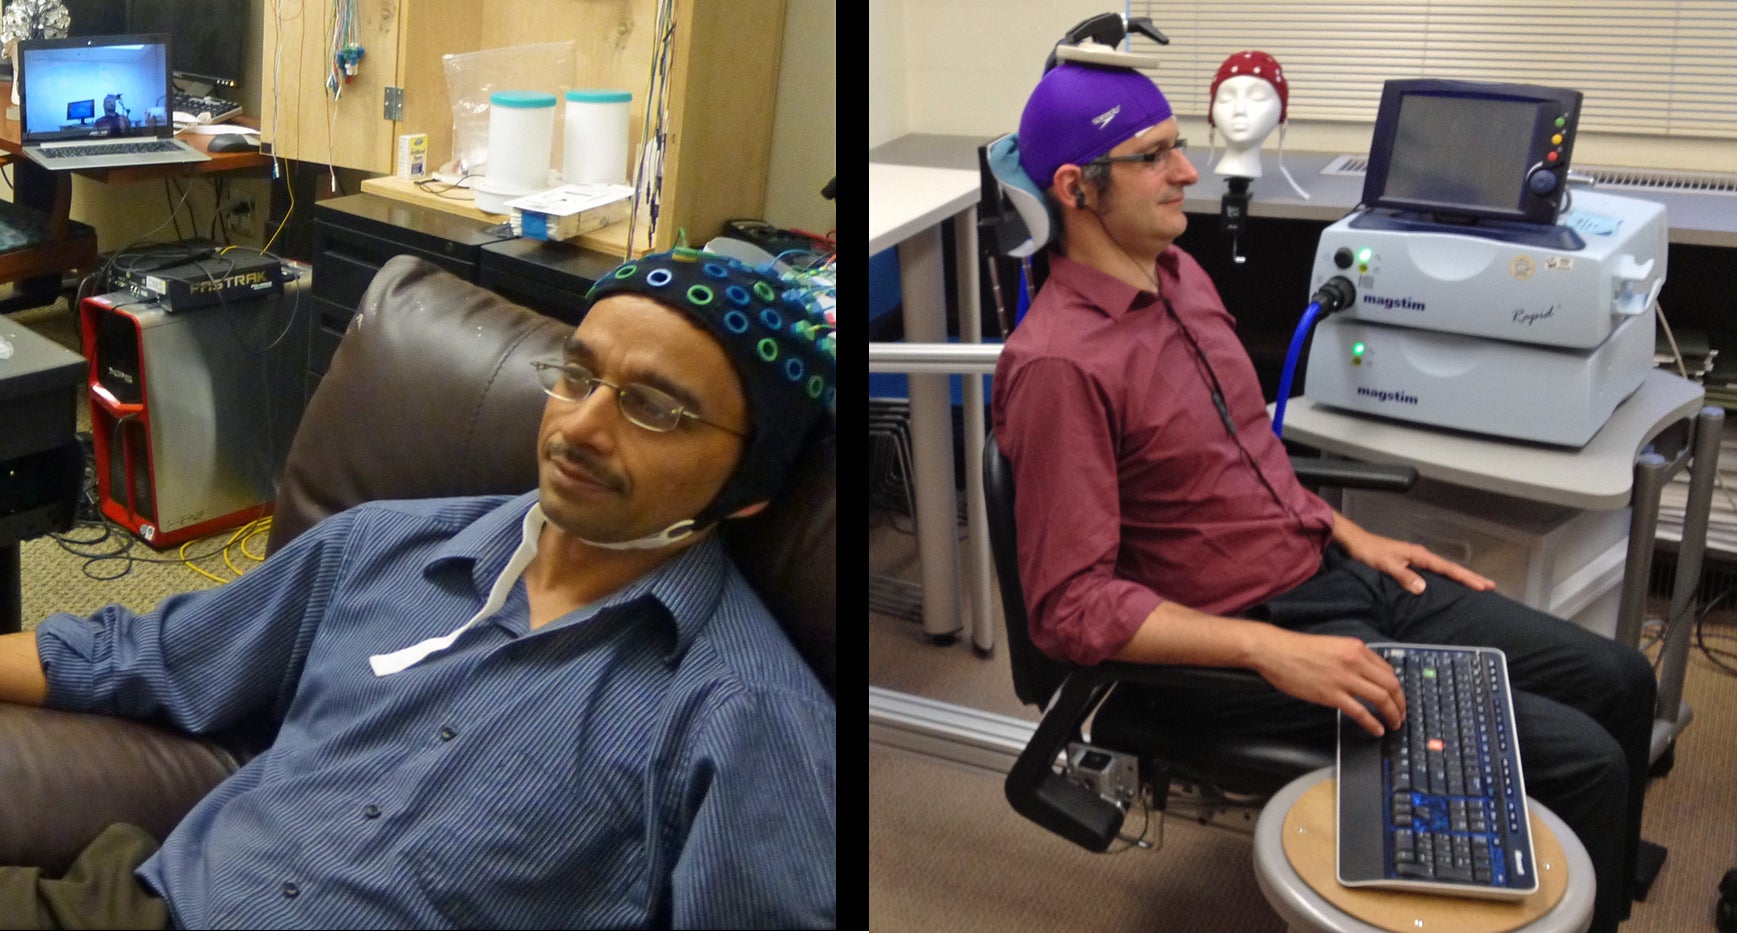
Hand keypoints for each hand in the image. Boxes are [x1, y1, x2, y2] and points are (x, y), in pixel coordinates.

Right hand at [1247, 629, 1404, 736]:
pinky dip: (1372, 723)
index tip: (1397, 697)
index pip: (1388, 670)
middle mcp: (1354, 661)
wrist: (1275, 651)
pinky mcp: (1331, 694)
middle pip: (1390, 684)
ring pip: (1380, 698)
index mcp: (1356, 648)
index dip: (1396, 687)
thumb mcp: (1332, 645)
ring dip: (1392, 714)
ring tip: (1394, 724)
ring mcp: (1344, 678)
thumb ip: (1351, 658)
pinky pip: (1360, 711)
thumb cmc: (1298, 649)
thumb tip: (1365, 675)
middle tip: (1401, 714)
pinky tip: (1377, 730)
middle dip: (1400, 703)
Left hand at [1333, 514, 1494, 595]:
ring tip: (1476, 585)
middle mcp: (1421, 555)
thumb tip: (1422, 587)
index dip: (1465, 577)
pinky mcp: (1410, 562)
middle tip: (1489, 586)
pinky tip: (1448, 583)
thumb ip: (1403, 575)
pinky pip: (1434, 571)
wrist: (1356, 542)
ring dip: (1459, 577)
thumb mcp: (1385, 565)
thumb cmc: (1370, 552)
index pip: (1447, 568)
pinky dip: (1445, 577)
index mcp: (1419, 555)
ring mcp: (1416, 559)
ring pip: (1443, 569)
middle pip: (1450, 567)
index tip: (1482, 585)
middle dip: (1470, 576)